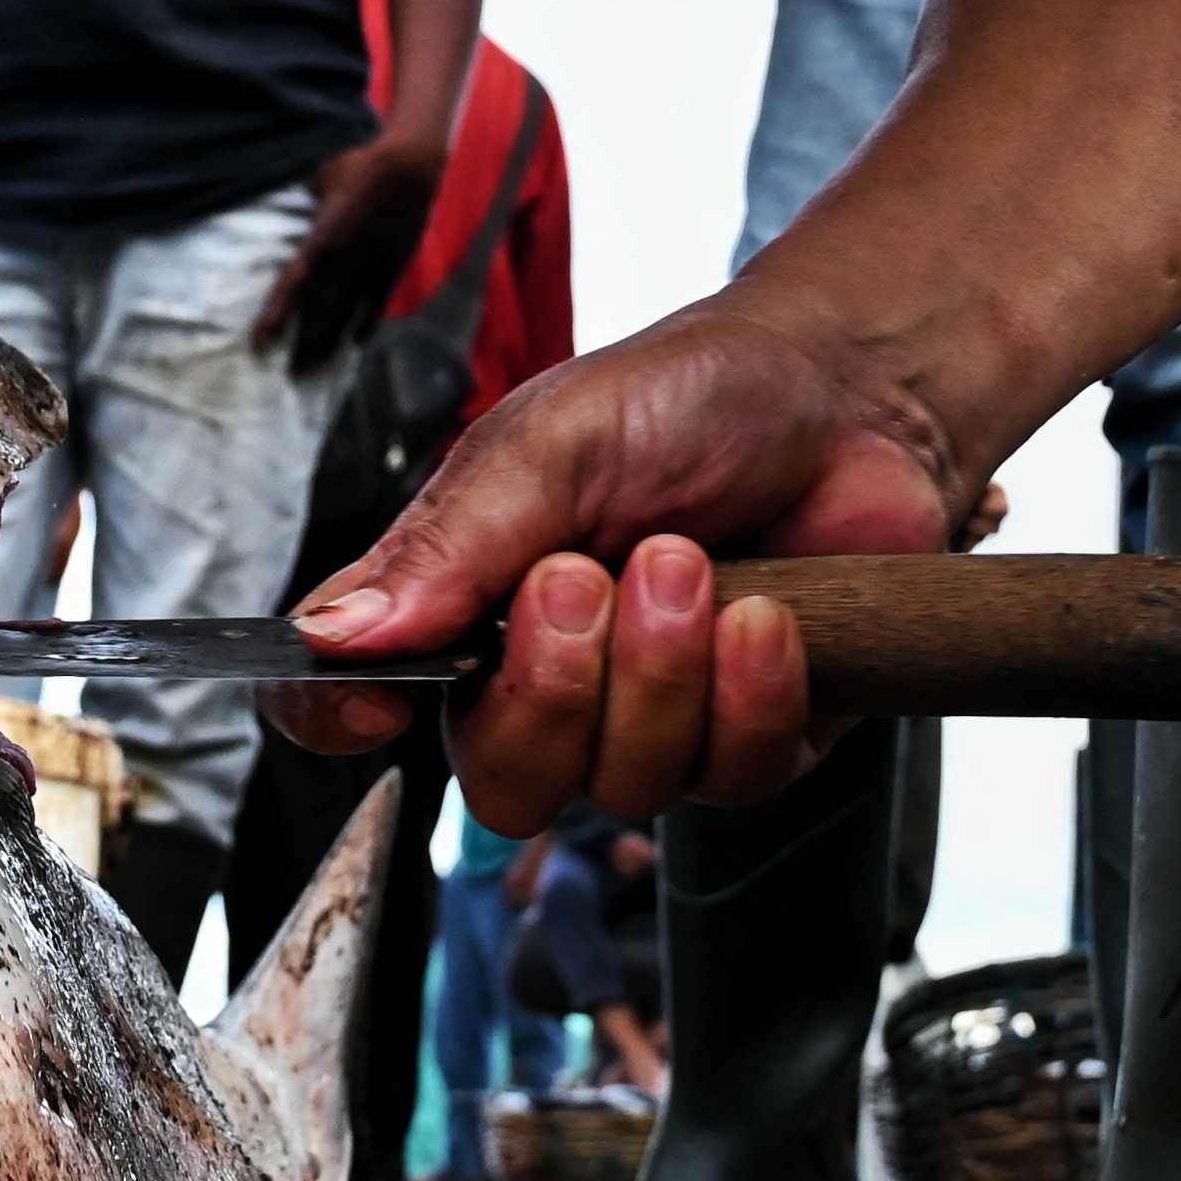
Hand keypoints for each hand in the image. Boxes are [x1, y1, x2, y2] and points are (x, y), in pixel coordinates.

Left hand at [259, 130, 448, 373]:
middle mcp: (346, 259)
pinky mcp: (393, 266)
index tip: (260, 342)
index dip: (277, 316)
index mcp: (323, 237)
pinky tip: (356, 345)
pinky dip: (366, 325)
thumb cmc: (360, 164)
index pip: (294, 285)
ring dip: (331, 343)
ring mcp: (372, 266)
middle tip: (292, 374)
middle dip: (305, 344)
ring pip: (347, 314)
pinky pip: (377, 304)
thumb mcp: (320, 176)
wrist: (410, 167)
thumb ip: (300, 196)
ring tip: (317, 369)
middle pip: (320, 310)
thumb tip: (274, 188)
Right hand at [283, 286, 967, 832]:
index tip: (378, 700)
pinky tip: (766, 614)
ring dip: (664, 672)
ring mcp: (649, 723)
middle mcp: (542, 681)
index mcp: (458, 603)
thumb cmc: (684, 399)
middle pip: (502, 782)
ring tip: (695, 565)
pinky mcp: (752, 742)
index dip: (341, 718)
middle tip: (590, 574)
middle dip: (553, 688)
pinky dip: (752, 691)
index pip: (346, 697)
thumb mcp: (548, 443)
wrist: (846, 394)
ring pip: (625, 786)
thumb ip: (448, 545)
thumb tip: (333, 634)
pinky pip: (732, 778)